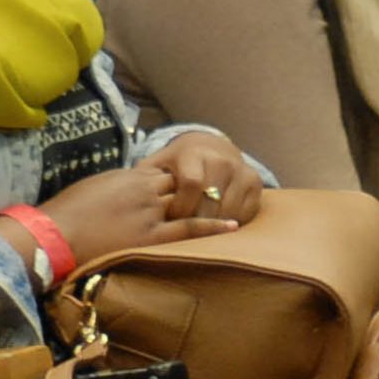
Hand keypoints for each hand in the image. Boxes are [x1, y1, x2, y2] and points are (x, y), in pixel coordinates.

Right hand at [36, 161, 233, 268]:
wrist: (55, 235)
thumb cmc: (68, 212)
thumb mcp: (96, 187)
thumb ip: (119, 186)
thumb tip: (129, 189)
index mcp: (131, 176)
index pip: (168, 171)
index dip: (181, 178)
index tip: (194, 181)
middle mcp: (145, 190)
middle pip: (183, 185)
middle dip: (199, 189)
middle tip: (220, 191)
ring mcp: (150, 213)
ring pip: (189, 203)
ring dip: (210, 203)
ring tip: (233, 203)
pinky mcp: (150, 236)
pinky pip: (188, 229)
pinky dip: (212, 226)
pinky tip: (232, 224)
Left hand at [140, 132, 261, 227]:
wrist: (212, 149)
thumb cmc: (178, 164)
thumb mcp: (159, 165)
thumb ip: (145, 178)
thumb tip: (122, 194)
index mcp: (195, 153)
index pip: (192, 184)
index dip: (181, 206)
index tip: (172, 218)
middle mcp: (222, 159)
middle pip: (210, 202)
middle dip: (195, 221)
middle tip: (183, 229)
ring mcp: (242, 171)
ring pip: (228, 212)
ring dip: (211, 226)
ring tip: (197, 227)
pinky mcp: (256, 184)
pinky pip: (244, 214)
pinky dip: (229, 224)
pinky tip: (215, 222)